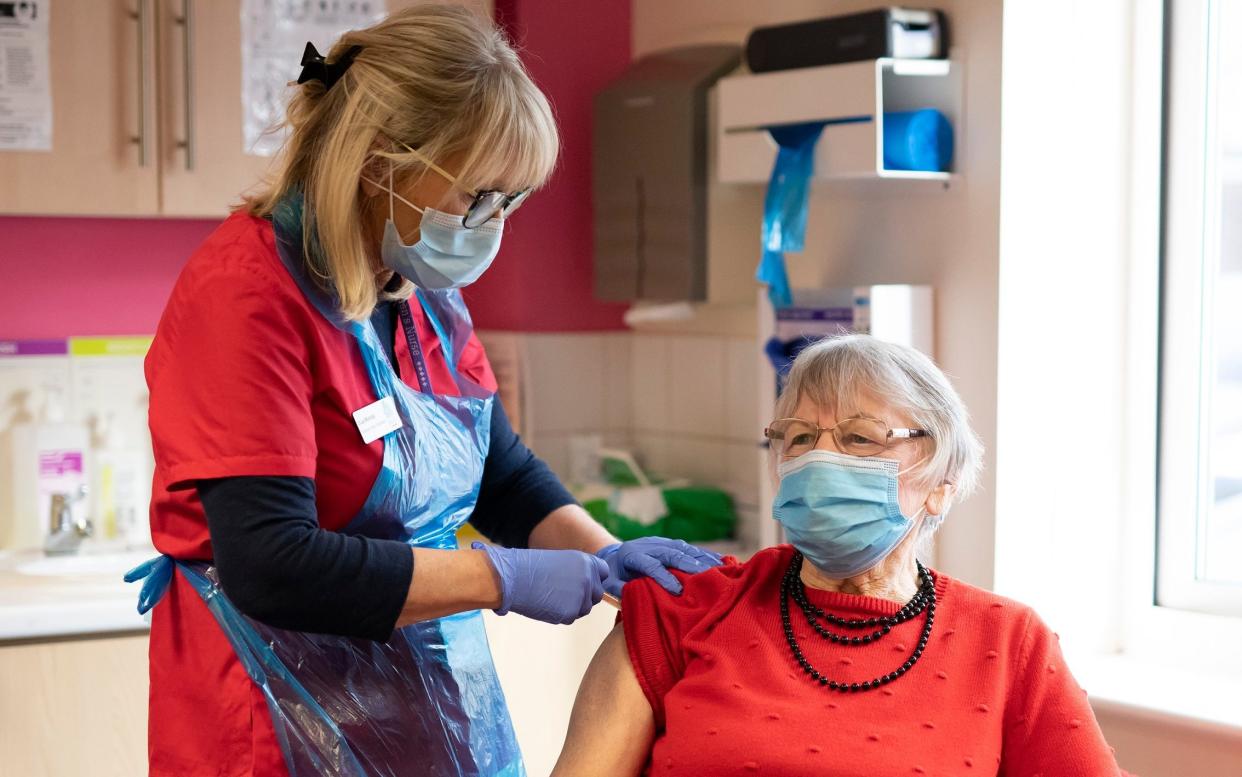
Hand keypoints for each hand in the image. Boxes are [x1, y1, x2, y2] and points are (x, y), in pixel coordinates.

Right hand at [472, 542, 608, 624]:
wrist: (513, 577)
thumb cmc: (533, 568)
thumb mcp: (562, 562)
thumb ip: (579, 573)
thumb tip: (590, 590)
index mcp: (587, 562)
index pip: (604, 573)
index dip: (594, 579)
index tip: (582, 582)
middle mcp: (589, 578)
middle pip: (597, 595)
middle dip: (585, 597)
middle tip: (563, 593)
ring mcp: (581, 597)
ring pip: (585, 609)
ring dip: (572, 607)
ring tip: (551, 596)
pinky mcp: (571, 613)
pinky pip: (571, 618)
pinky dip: (560, 614)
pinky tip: (546, 604)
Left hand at [596, 538, 723, 596]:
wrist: (613, 554)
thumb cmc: (613, 575)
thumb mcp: (610, 584)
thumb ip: (622, 590)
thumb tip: (637, 598)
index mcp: (631, 555)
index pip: (651, 565)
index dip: (664, 577)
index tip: (678, 590)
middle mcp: (647, 545)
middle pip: (671, 553)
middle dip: (689, 565)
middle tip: (707, 576)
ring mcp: (659, 541)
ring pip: (682, 548)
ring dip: (701, 558)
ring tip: (719, 568)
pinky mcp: (668, 542)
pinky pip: (688, 547)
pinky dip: (704, 554)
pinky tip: (719, 560)